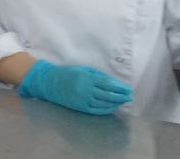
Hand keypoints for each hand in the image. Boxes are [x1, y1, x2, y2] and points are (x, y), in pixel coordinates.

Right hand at [18, 60, 132, 114]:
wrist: (51, 83)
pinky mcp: (80, 107)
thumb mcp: (83, 69)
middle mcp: (86, 89)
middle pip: (108, 95)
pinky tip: (113, 107)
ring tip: (123, 102)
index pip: (108, 84)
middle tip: (129, 97)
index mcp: (87, 78)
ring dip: (115, 103)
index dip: (120, 88)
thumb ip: (98, 75)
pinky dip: (107, 109)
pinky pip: (97, 110)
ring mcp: (83, 99)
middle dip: (120, 96)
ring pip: (104, 104)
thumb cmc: (68, 74)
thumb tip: (115, 83)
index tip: (128, 89)